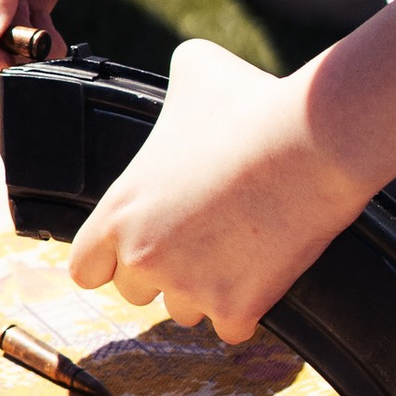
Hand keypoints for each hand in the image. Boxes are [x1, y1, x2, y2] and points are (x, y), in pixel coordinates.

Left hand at [66, 37, 360, 341]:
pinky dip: (249, 307)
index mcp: (119, 210)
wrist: (311, 141)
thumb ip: (173, 80)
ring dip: (206, 290)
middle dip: (163, 273)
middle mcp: (143, 256)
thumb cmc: (252, 102)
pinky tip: (264, 271)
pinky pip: (233, 327)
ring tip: (238, 247)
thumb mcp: (196, 69)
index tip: (133, 250)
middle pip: (135, 293)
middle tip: (201, 239)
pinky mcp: (236, 308)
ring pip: (185, 311)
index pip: (84, 267)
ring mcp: (189, 287)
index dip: (108, 258)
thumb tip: (184, 68)